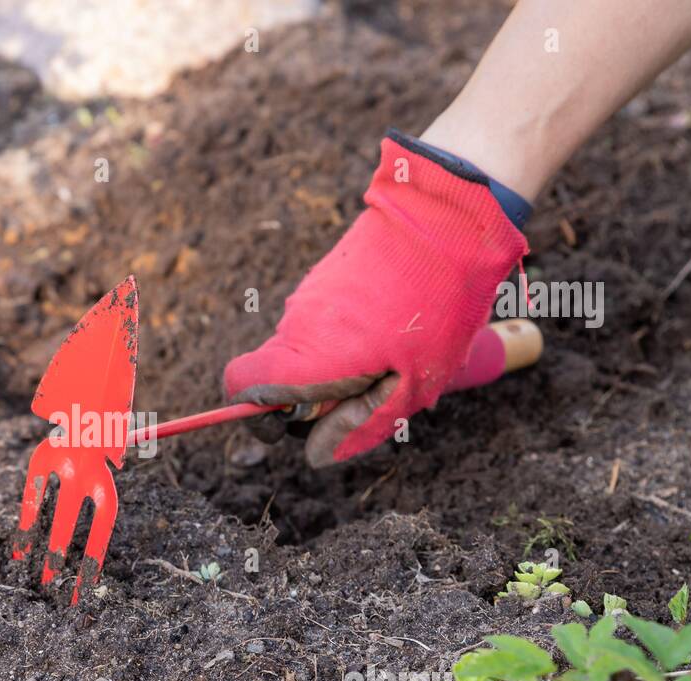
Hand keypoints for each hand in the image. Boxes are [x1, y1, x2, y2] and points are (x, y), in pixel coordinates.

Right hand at [224, 133, 527, 466]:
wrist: (449, 217)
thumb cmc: (436, 307)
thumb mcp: (412, 384)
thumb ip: (361, 425)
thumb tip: (318, 453)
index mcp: (307, 356)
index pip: (241, 387)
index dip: (257, 412)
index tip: (299, 420)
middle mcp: (296, 324)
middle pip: (280, 377)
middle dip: (316, 398)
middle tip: (374, 389)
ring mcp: (309, 298)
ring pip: (306, 351)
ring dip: (340, 367)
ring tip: (398, 352)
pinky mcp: (327, 279)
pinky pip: (324, 324)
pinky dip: (349, 337)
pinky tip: (398, 324)